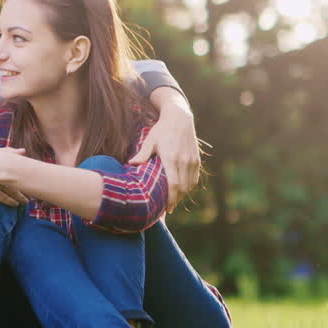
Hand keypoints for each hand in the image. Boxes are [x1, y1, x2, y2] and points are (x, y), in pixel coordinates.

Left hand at [131, 90, 200, 211]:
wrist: (179, 117)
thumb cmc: (161, 130)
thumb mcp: (149, 140)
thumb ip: (142, 154)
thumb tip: (131, 164)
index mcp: (171, 158)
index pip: (173, 185)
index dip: (171, 199)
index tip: (166, 209)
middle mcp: (184, 161)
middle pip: (182, 188)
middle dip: (176, 200)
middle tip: (168, 209)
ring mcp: (192, 160)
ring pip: (190, 185)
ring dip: (183, 195)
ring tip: (174, 201)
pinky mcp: (196, 159)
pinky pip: (194, 178)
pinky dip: (189, 186)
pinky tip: (182, 190)